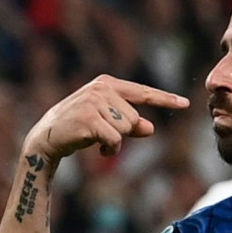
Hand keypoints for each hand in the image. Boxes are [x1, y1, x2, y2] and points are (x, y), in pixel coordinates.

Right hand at [24, 75, 189, 161]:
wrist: (46, 138)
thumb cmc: (77, 128)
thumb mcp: (106, 123)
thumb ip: (130, 124)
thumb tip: (151, 128)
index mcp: (107, 83)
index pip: (142, 92)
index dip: (165, 99)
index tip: (185, 104)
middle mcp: (101, 88)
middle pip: (134, 118)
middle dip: (123, 133)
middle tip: (101, 135)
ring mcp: (93, 102)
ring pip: (125, 129)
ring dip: (115, 142)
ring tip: (96, 141)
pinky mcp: (89, 119)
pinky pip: (114, 140)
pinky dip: (109, 149)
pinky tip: (95, 148)